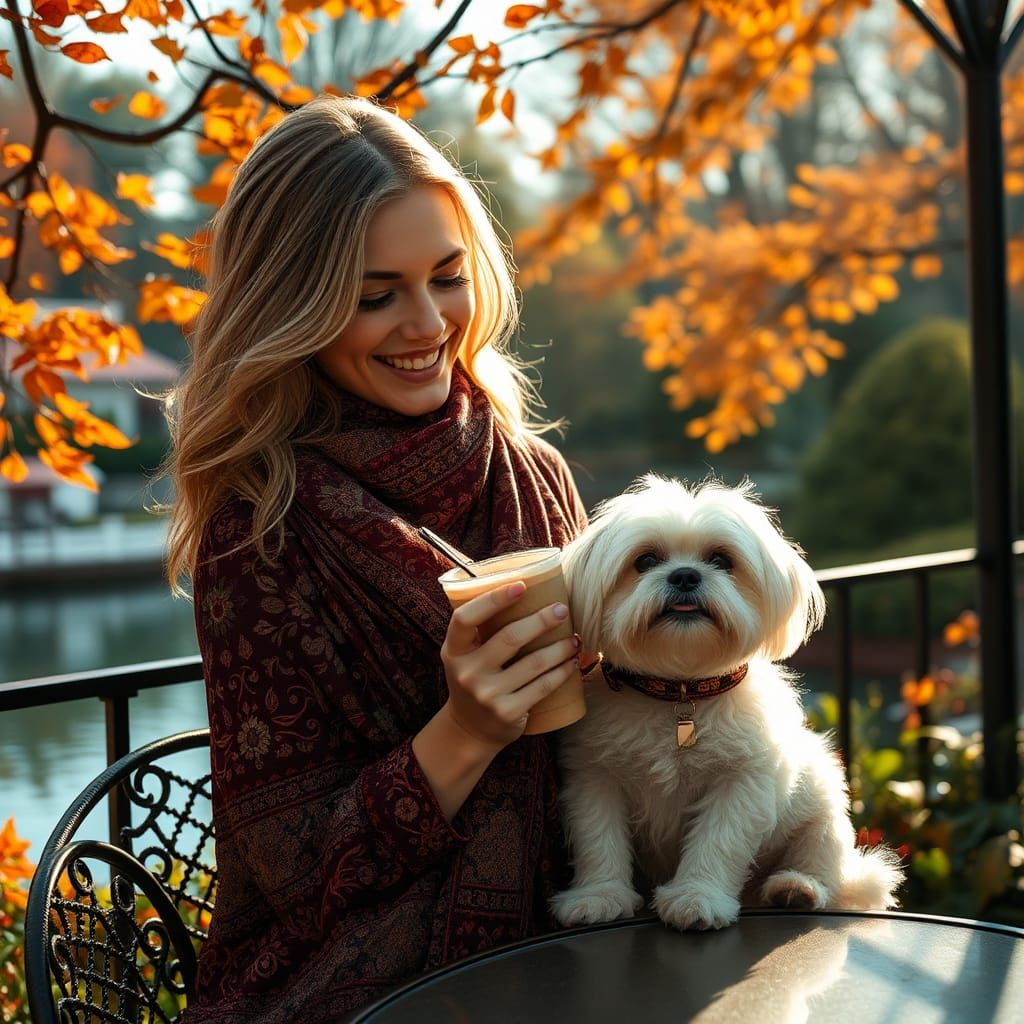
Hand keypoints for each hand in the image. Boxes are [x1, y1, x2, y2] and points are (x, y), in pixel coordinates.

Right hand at [440, 581, 580, 750]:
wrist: (469, 731)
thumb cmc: (474, 679)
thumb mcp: (464, 656)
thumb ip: (481, 630)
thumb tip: (524, 590)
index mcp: (453, 651)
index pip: (466, 618)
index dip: (493, 599)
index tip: (521, 585)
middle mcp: (467, 672)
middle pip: (509, 638)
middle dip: (541, 621)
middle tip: (561, 609)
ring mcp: (487, 695)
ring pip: (533, 663)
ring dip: (560, 648)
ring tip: (575, 638)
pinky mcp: (507, 712)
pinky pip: (542, 687)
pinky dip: (562, 672)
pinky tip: (572, 662)